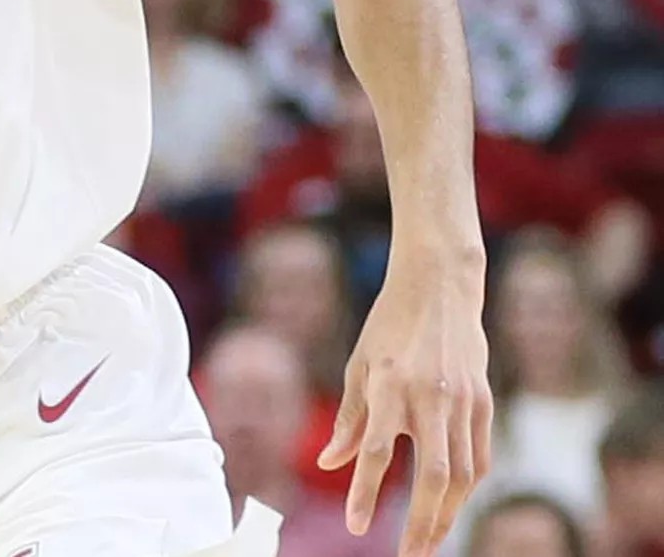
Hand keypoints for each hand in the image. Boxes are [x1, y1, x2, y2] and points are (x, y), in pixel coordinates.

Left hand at [318, 243, 492, 555]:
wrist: (441, 285)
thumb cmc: (390, 326)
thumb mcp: (360, 365)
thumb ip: (350, 419)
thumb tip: (329, 463)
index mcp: (390, 384)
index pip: (376, 451)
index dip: (366, 492)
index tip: (358, 528)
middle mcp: (431, 396)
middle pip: (432, 475)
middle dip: (421, 523)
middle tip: (407, 555)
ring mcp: (464, 401)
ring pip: (463, 474)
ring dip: (447, 513)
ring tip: (427, 541)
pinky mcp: (485, 402)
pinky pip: (479, 457)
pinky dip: (466, 487)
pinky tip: (450, 506)